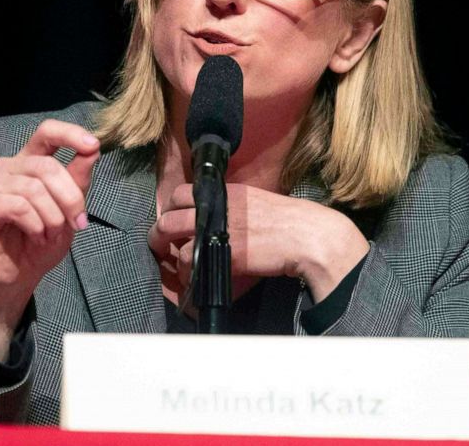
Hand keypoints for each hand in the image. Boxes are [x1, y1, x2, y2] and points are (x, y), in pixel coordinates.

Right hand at [0, 119, 99, 359]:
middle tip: (78, 224)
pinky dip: (35, 225)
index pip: (46, 132)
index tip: (93, 145)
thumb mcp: (68, 212)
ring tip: (50, 236)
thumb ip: (77, 181)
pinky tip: (35, 236)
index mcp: (29, 162)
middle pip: (46, 165)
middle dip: (70, 198)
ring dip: (52, 218)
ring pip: (34, 189)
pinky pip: (18, 206)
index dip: (70, 134)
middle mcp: (7, 167)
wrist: (14, 278)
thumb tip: (92, 149)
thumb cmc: (39, 243)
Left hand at [148, 183, 368, 303]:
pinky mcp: (223, 250)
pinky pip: (189, 259)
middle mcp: (217, 205)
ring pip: (171, 234)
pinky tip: (193, 278)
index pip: (182, 191)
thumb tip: (217, 217)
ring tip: (173, 265)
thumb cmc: (290, 221)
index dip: (171, 207)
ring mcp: (218, 226)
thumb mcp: (256, 202)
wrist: (309, 236)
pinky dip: (186, 271)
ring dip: (167, 252)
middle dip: (158, 230)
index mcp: (225, 192)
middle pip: (169, 212)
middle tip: (158, 243)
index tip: (171, 220)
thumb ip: (233, 207)